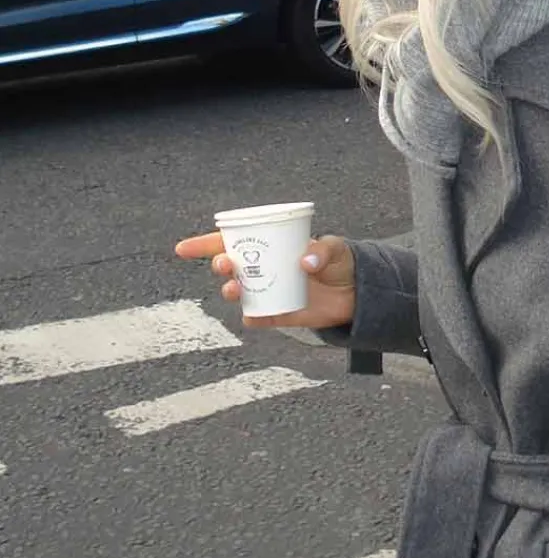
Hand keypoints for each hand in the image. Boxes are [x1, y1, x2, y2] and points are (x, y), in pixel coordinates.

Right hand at [175, 231, 355, 329]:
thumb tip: (306, 260)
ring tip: (235, 289)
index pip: (231, 241)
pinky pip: (258, 317)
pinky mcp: (278, 313)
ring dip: (230, 290)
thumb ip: (323, 250)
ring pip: (238, 291)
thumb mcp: (336, 249)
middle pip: (229, 266)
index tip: (182, 249)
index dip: (204, 244)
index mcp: (269, 246)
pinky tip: (253, 314)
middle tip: (225, 265)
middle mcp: (263, 268)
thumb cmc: (340, 262)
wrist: (357, 292)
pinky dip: (253, 316)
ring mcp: (268, 291)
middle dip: (220, 264)